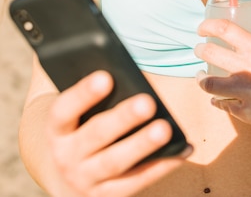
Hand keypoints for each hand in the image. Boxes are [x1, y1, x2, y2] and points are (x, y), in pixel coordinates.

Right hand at [46, 71, 188, 196]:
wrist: (67, 175)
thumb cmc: (84, 126)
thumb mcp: (79, 112)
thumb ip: (97, 95)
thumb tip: (128, 74)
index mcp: (58, 129)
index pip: (64, 110)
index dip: (83, 94)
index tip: (106, 77)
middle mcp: (66, 156)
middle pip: (96, 135)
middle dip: (123, 119)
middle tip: (148, 102)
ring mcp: (86, 179)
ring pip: (115, 162)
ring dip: (142, 145)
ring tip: (165, 128)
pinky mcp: (107, 195)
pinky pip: (137, 181)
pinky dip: (163, 165)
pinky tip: (184, 149)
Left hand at [195, 19, 250, 134]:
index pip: (224, 30)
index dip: (208, 26)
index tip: (202, 28)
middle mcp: (249, 70)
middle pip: (210, 54)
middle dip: (200, 49)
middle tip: (200, 49)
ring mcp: (247, 94)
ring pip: (209, 84)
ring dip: (201, 78)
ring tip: (201, 76)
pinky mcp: (248, 114)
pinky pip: (223, 105)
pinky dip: (218, 100)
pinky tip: (219, 96)